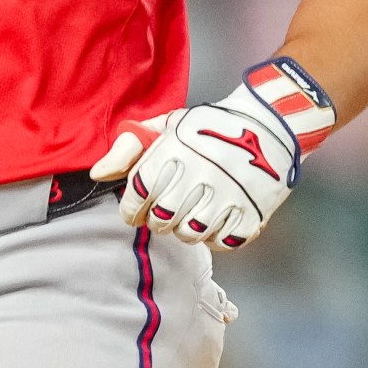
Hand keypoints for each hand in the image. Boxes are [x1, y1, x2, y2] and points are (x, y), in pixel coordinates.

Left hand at [90, 62, 333, 249]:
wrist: (269, 125)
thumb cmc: (208, 127)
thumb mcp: (166, 126)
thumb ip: (128, 148)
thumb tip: (98, 174)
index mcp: (175, 149)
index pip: (139, 191)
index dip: (130, 208)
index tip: (133, 211)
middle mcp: (201, 172)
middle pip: (162, 218)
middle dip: (155, 220)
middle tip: (161, 213)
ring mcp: (230, 194)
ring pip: (190, 234)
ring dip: (183, 230)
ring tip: (187, 216)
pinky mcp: (253, 212)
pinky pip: (223, 242)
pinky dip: (214, 238)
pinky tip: (213, 222)